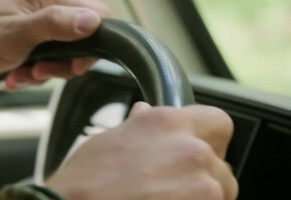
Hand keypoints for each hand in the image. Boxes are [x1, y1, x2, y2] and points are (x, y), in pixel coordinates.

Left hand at [0, 0, 109, 89]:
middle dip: (66, 63)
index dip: (95, 44)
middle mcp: (49, 5)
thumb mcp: (16, 34)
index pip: (98, 14)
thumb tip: (93, 22)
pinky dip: (35, 72)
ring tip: (23, 75)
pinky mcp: (32, 36)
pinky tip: (16, 75)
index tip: (76, 66)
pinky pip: (49, 57)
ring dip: (48, 71)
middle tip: (41, 72)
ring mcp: (41, 21)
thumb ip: (55, 25)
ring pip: (66, 52)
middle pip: (83, 38)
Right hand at [46, 102, 237, 199]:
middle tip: (173, 186)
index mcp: (167, 123)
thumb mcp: (108, 142)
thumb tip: (145, 112)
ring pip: (220, 192)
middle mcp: (191, 149)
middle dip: (204, 175)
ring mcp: (202, 186)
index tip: (199, 149)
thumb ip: (138, 127)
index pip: (217, 121)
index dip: (210, 138)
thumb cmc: (84, 184)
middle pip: (221, 164)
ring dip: (201, 197)